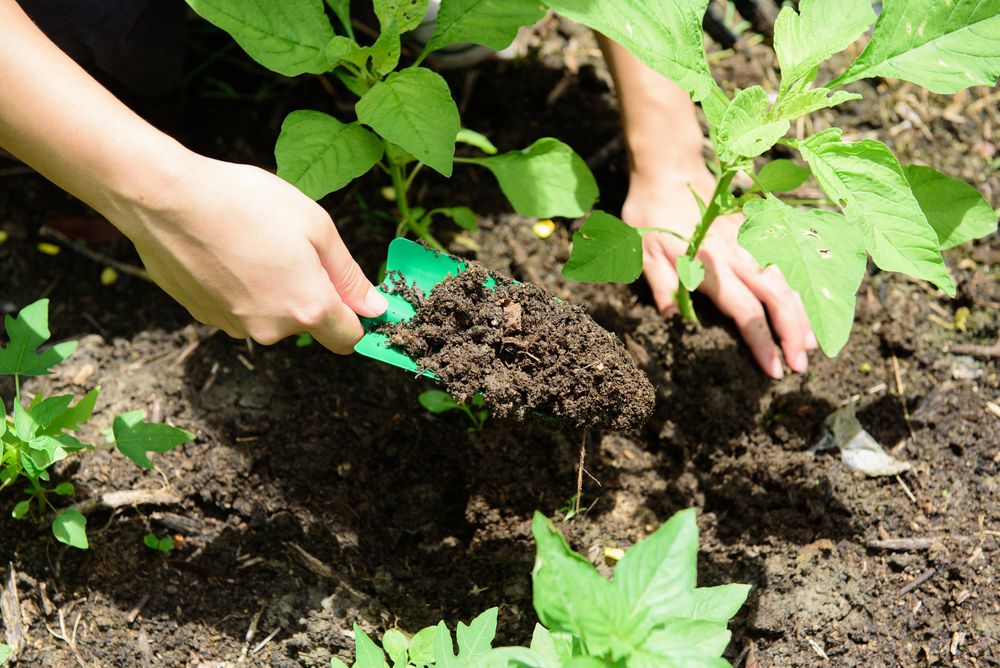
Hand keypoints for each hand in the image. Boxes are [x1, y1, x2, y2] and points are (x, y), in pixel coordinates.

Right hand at [113, 154, 386, 352]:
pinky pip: (240, 308)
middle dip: (311, 295)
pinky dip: (242, 288)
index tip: (355, 295)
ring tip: (255, 244)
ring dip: (274, 290)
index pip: (350, 338)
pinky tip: (228, 252)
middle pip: (309, 324)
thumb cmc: (245, 203)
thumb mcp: (316, 226)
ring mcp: (235, 326)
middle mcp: (273, 329)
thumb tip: (376, 307)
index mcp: (308, 308)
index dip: (358, 317)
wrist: (166, 199)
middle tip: (295, 247)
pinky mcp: (205, 317)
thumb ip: (348, 274)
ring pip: (272, 316)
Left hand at [622, 171, 816, 378]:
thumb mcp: (643, 251)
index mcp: (709, 265)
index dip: (762, 341)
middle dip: (793, 333)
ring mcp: (748, 242)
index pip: (744, 311)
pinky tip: (803, 307)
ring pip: (786, 281)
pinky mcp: (753, 233)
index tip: (773, 369)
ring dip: (801, 313)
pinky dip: (797, 289)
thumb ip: (660, 282)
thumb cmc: (651, 213)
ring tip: (810, 344)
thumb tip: (670, 315)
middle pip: (776, 298)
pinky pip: (783, 264)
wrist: (670, 170)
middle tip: (800, 366)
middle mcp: (736, 255)